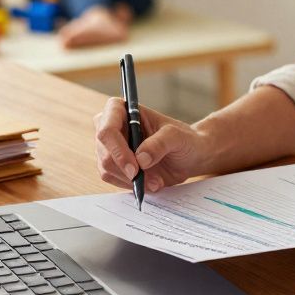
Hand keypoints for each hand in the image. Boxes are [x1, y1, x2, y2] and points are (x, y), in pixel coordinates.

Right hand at [92, 98, 214, 192]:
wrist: (190, 157)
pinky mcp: (115, 165)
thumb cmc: (184, 139)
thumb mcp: (178, 137)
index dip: (117, 148)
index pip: (107, 127)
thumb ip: (160, 143)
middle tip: (148, 179)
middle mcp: (112, 127)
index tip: (135, 167)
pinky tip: (150, 182)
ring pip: (106, 167)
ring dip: (131, 179)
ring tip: (156, 181)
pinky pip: (113, 178)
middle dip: (125, 168)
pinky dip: (131, 184)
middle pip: (104, 150)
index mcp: (123, 110)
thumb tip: (140, 158)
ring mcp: (112, 147)